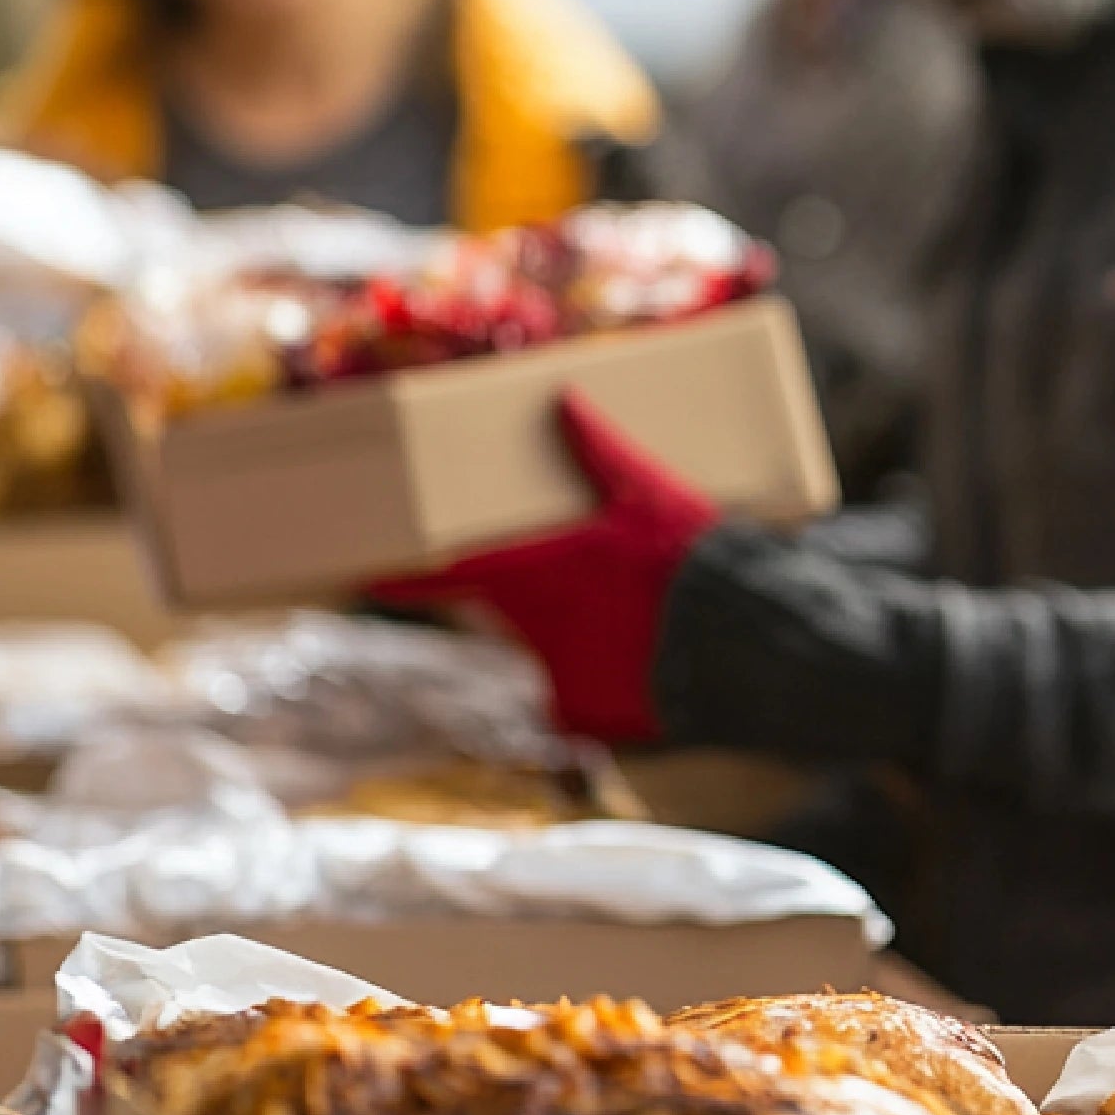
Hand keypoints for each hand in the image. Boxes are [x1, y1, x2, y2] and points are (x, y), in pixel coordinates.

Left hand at [372, 391, 717, 742]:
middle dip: (552, 604)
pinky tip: (652, 669)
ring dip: (587, 646)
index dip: (406, 577)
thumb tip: (565, 396)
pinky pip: (584, 705)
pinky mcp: (590, 719)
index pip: (453, 575)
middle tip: (604, 590)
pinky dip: (610, 691)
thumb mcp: (649, 492)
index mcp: (538, 574)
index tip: (372, 578)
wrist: (742, 641)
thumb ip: (600, 450)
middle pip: (517, 617)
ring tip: (646, 630)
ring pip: (556, 661)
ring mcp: (559, 679)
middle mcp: (534, 631)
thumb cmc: (690, 559)